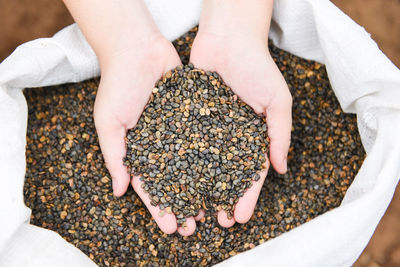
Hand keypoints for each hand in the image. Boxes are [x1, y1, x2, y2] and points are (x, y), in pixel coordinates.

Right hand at [94, 35, 203, 235]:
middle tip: (197, 225)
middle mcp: (163, 144)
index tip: (171, 228)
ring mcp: (180, 130)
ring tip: (215, 206)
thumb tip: (119, 191)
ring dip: (204, 186)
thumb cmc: (117, 86)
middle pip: (177, 180)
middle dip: (186, 203)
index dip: (161, 208)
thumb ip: (115, 157)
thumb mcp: (109, 124)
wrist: (136, 49)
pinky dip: (217, 154)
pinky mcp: (195, 114)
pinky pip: (208, 136)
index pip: (152, 186)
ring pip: (196, 163)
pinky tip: (228, 172)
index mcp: (140, 150)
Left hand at [190, 30, 291, 226]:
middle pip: (224, 175)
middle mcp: (228, 137)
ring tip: (194, 210)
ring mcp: (207, 129)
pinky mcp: (187, 118)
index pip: (250, 173)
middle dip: (222, 199)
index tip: (240, 217)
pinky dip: (179, 163)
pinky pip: (183, 143)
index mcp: (252, 136)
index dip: (247, 196)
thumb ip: (280, 135)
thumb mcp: (278, 102)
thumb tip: (283, 169)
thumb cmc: (257, 67)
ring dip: (199, 189)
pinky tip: (174, 182)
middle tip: (216, 221)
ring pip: (202, 164)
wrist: (228, 38)